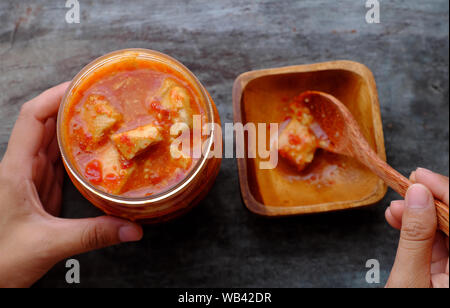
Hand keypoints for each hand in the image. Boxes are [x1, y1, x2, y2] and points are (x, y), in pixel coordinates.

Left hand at [0, 83, 142, 287]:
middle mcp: (21, 167)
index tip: (81, 85)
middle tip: (101, 96)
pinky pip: (58, 158)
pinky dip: (75, 147)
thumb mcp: (49, 244)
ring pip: (51, 139)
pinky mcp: (39, 188)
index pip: (32, 118)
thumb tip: (134, 229)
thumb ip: (93, 234)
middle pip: (44, 122)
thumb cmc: (3, 259)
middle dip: (70, 105)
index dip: (54, 96)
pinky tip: (94, 146)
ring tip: (102, 114)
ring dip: (73, 124)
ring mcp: (30, 177)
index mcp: (15, 170)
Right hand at [385, 168, 448, 287]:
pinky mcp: (446, 271)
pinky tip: (398, 220)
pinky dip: (415, 229)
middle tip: (406, 186)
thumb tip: (417, 196)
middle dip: (429, 201)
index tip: (420, 176)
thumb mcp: (408, 279)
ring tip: (394, 209)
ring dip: (419, 214)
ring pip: (445, 228)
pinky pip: (435, 241)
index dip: (444, 191)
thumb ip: (415, 237)